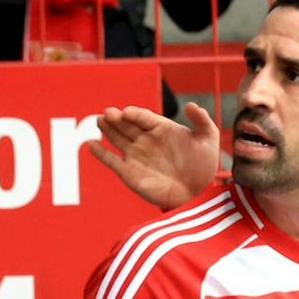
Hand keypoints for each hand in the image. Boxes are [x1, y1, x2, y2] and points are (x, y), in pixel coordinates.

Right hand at [90, 103, 222, 209]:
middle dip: (116, 119)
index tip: (128, 113)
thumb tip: (191, 105)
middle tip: (107, 113)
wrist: (198, 194)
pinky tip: (90, 144)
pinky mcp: (129, 173)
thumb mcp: (208, 139)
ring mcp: (136, 156)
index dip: (135, 114)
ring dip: (107, 130)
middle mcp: (146, 140)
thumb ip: (202, 120)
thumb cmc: (204, 166)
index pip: (143, 117)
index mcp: (162, 129)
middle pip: (127, 125)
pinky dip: (100, 154)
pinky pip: (111, 161)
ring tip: (99, 121)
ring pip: (117, 138)